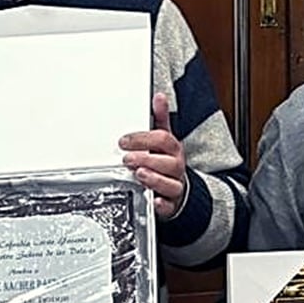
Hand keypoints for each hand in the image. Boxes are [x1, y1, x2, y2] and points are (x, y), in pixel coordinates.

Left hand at [120, 94, 187, 218]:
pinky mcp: (171, 203)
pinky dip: (161, 204)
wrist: (179, 190)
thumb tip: (159, 97)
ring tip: (138, 174)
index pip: (163, 139)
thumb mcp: (163, 139)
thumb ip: (160, 119)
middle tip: (127, 158)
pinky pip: (168, 205)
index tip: (124, 141)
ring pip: (170, 183)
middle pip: (168, 161)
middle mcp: (175, 167)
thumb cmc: (166, 162)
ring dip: (154, 178)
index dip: (144, 138)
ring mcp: (174, 185)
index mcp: (173, 150)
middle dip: (147, 159)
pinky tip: (153, 200)